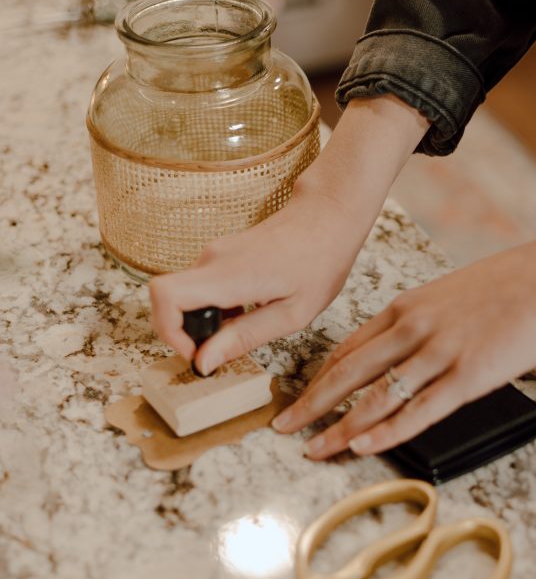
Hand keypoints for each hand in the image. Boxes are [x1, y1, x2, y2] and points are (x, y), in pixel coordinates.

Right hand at [149, 188, 364, 373]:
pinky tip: (246, 312)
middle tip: (222, 348)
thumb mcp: (292, 314)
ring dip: (202, 322)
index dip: (168, 331)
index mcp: (229, 275)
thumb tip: (203, 361)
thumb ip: (244, 337)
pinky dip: (212, 309)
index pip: (164, 295)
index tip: (197, 351)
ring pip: (185, 297)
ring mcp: (213, 255)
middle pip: (168, 301)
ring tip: (242, 329)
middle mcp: (212, 260)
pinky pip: (200, 289)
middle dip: (185, 333)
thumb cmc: (319, 262)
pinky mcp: (219, 256)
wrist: (327, 216)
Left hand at [272, 232, 535, 457]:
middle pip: (348, 373)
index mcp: (405, 308)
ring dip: (340, 427)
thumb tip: (404, 347)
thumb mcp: (448, 294)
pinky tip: (363, 446)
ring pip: (375, 397)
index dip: (319, 377)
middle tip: (284, 427)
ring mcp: (438, 353)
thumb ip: (421, 322)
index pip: (348, 348)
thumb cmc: (507, 285)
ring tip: (315, 449)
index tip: (300, 397)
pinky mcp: (467, 376)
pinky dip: (386, 431)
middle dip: (311, 404)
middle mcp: (411, 329)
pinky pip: (417, 410)